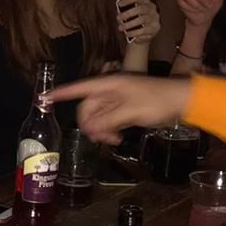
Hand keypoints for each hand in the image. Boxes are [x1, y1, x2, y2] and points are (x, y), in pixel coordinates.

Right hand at [47, 73, 190, 144]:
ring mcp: (117, 100)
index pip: (79, 88)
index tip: (44, 99)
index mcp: (108, 84)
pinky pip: (109, 120)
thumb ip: (108, 120)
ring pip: (98, 117)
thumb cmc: (157, 101)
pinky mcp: (125, 110)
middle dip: (90, 124)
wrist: (181, 101)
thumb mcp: (131, 111)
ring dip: (101, 130)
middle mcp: (109, 90)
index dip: (61, 94)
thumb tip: (90, 129)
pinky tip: (117, 139)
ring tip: (113, 141)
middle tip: (101, 139)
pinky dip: (110, 130)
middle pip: (87, 108)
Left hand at [117, 0, 160, 44]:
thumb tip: (119, 16)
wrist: (146, 33)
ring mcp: (155, 17)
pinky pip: (144, 30)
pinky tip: (127, 34)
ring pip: (142, 19)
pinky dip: (134, 32)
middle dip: (128, 13)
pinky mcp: (155, 28)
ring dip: (129, 24)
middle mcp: (151, 8)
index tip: (119, 4)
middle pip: (140, 8)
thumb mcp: (132, 13)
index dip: (128, 0)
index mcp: (145, 1)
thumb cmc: (136, 20)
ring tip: (120, 28)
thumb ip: (126, 12)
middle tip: (118, 18)